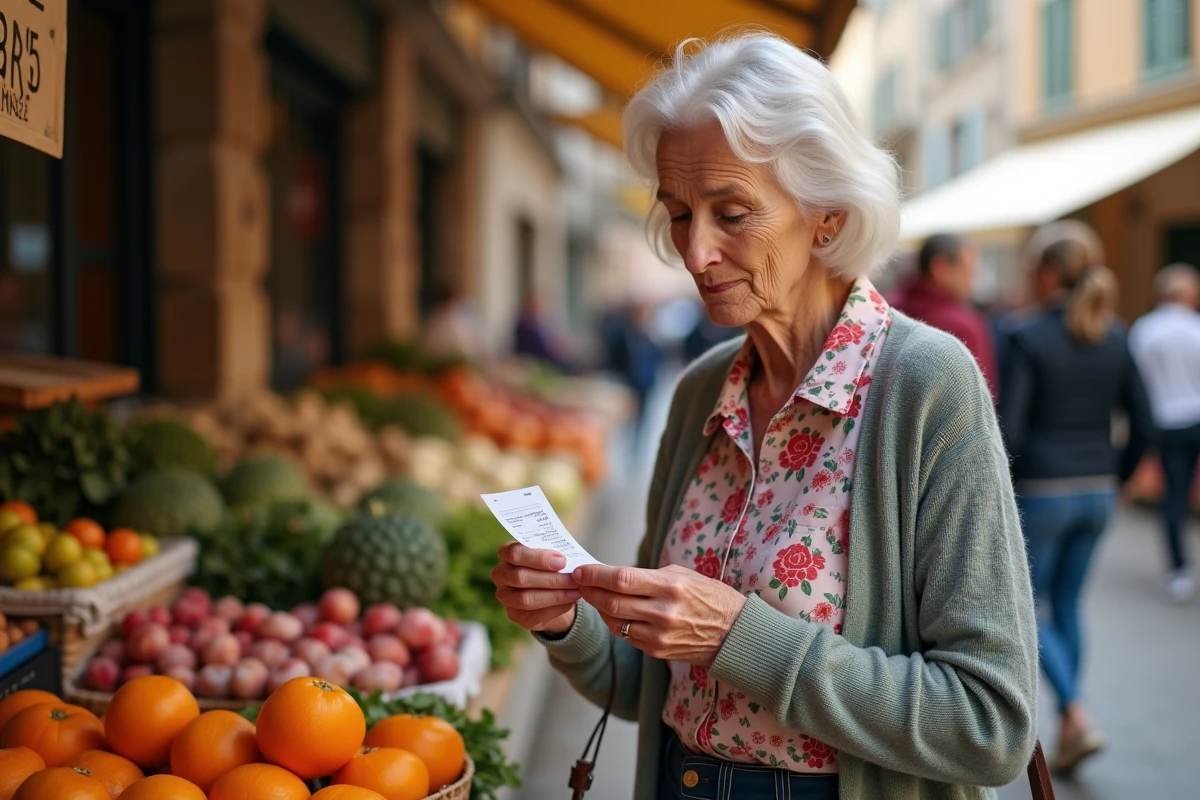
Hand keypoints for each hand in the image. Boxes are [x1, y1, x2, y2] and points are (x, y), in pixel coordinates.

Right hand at [491, 542, 580, 635]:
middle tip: (573, 578)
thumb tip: (567, 560)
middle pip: (520, 577)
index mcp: (506, 554)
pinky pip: (535, 615)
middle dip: (550, 579)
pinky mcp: (515, 616)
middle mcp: (501, 575)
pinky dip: (556, 608)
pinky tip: (570, 601)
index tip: (562, 561)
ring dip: (555, 595)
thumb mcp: (552, 555)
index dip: (538, 557)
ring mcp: (506, 597)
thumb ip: (554, 555)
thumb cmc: (551, 567)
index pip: (514, 553)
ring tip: (575, 591)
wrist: (553, 591)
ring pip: (526, 599)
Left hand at [572, 564, 745, 665]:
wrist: (733, 633)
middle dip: (590, 590)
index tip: (580, 570)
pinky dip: (614, 622)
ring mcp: (659, 634)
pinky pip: (625, 635)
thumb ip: (647, 576)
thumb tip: (612, 574)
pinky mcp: (656, 650)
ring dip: (598, 607)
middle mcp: (663, 612)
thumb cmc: (708, 596)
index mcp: (670, 586)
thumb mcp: (682, 575)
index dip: (596, 575)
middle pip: (612, 601)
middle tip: (578, 581)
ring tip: (592, 595)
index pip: (622, 579)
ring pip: (614, 620)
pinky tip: (612, 611)